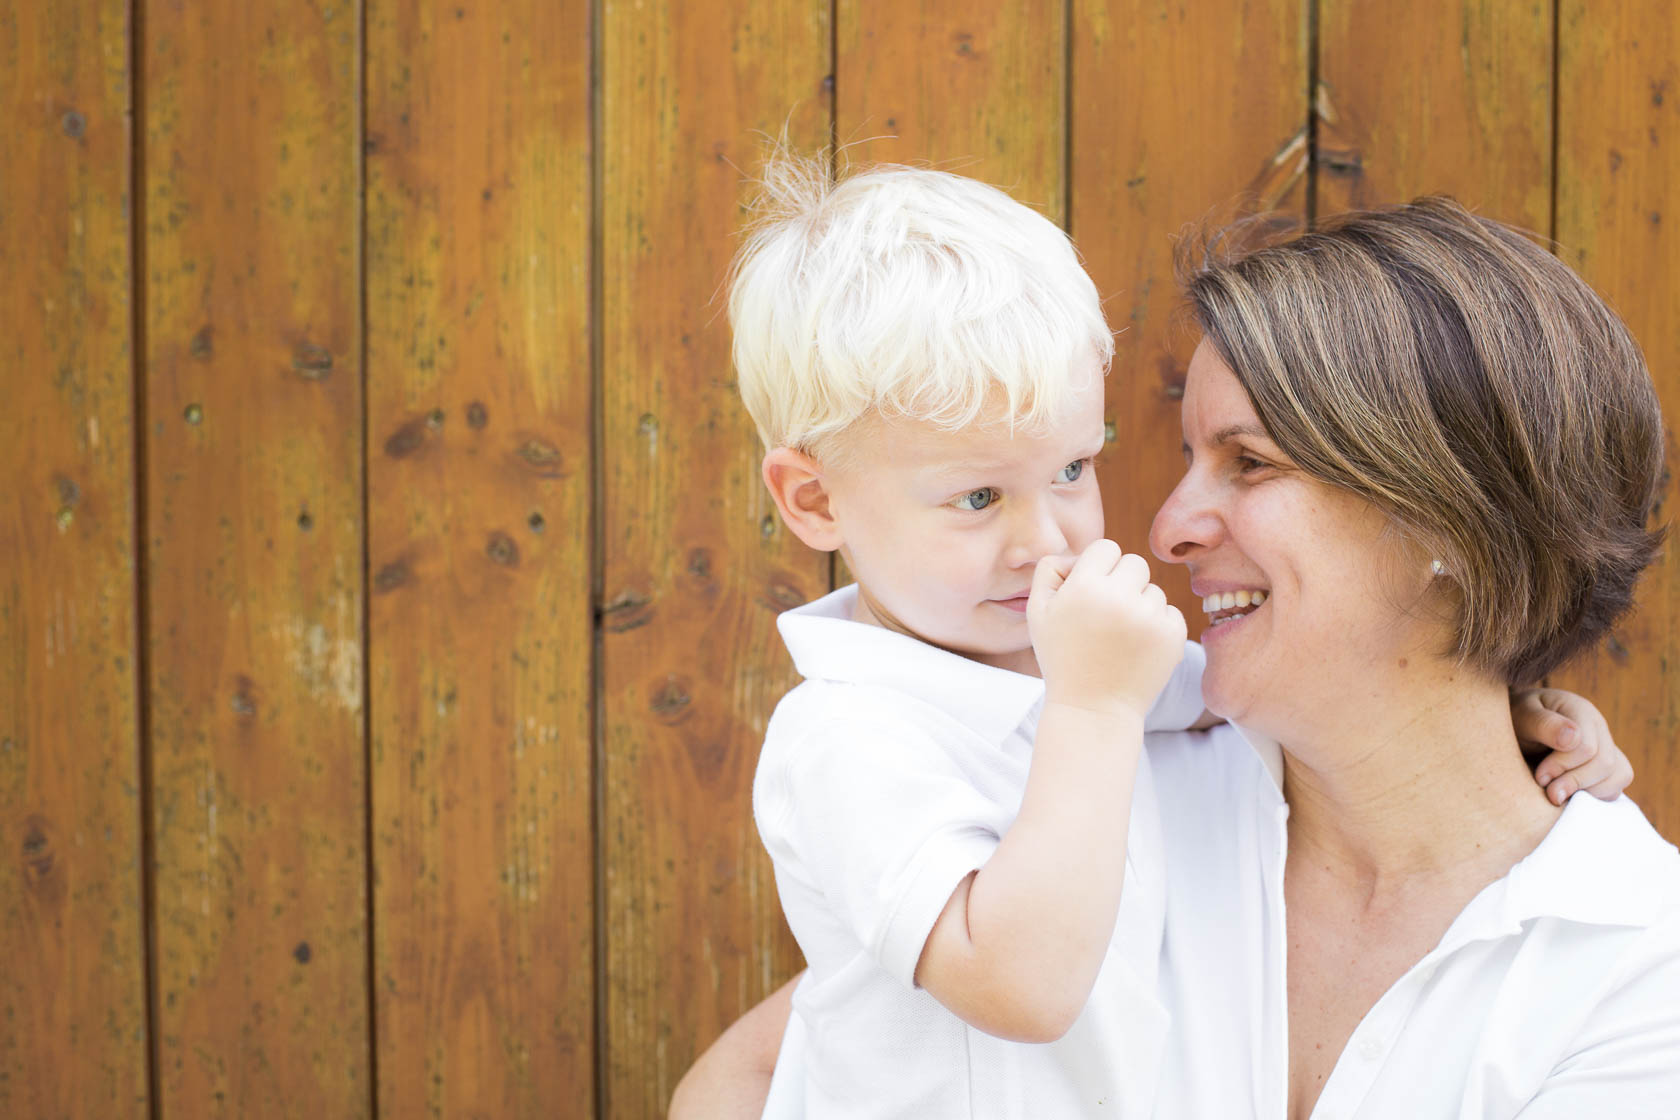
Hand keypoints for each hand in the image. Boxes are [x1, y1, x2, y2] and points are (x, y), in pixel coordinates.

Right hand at [1027, 539, 1186, 719]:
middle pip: (1135, 562)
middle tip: (1107, 614)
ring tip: (1120, 637)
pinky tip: (1137, 647)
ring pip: (1153, 589)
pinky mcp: (1173, 635)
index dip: (1098, 567)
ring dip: (1139, 606)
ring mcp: (1150, 617)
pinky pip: (1170, 612)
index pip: (1106, 547)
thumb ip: (1050, 570)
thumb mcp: (1037, 613)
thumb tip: (1080, 555)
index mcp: (1085, 587)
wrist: (1093, 709)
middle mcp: (1119, 597)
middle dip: (1122, 582)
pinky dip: (1157, 626)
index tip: (1091, 592)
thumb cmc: (1062, 657)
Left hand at [1513, 687, 1633, 804]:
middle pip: (1605, 763)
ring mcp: (1607, 746)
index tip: (1539, 777)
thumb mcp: (1522, 718)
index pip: (1586, 747)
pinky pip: (1616, 786)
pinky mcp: (1607, 767)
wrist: (1511, 731)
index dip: (1562, 767)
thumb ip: (1544, 725)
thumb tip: (1573, 738)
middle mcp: (1599, 727)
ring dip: (1587, 791)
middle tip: (1548, 791)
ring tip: (1557, 793)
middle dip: (1574, 782)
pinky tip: (1571, 795)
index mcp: (1579, 710)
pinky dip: (1596, 796)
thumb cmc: (1514, 722)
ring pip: (1618, 776)